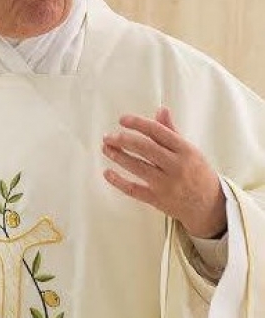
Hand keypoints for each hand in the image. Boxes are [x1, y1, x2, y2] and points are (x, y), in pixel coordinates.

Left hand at [102, 106, 226, 238]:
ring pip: (138, 167)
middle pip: (145, 148)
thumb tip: (161, 110)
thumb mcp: (190, 150)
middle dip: (123, 140)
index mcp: (186, 151)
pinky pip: (134, 190)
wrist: (211, 207)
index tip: (122, 120)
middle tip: (108, 136)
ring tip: (106, 148)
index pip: (158, 131)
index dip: (138, 123)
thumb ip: (171, 131)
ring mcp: (168, 185)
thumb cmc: (197, 173)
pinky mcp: (159, 200)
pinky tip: (107, 172)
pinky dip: (119, 181)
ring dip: (118, 156)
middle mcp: (177, 167)